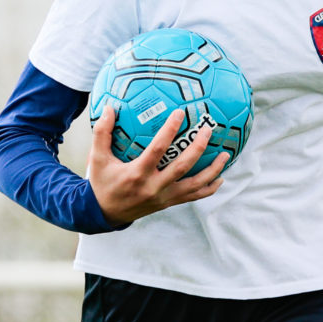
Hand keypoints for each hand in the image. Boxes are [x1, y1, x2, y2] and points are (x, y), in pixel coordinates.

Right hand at [87, 103, 230, 226]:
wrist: (105, 214)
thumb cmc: (102, 182)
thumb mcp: (97, 158)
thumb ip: (102, 133)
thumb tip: (109, 107)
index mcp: (137, 173)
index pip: (157, 149)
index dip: (170, 130)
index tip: (180, 113)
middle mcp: (153, 187)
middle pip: (182, 166)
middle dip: (198, 147)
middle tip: (208, 129)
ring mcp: (163, 197)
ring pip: (194, 185)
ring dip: (212, 170)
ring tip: (225, 154)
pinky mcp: (169, 203)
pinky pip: (194, 197)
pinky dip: (209, 188)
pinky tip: (220, 178)